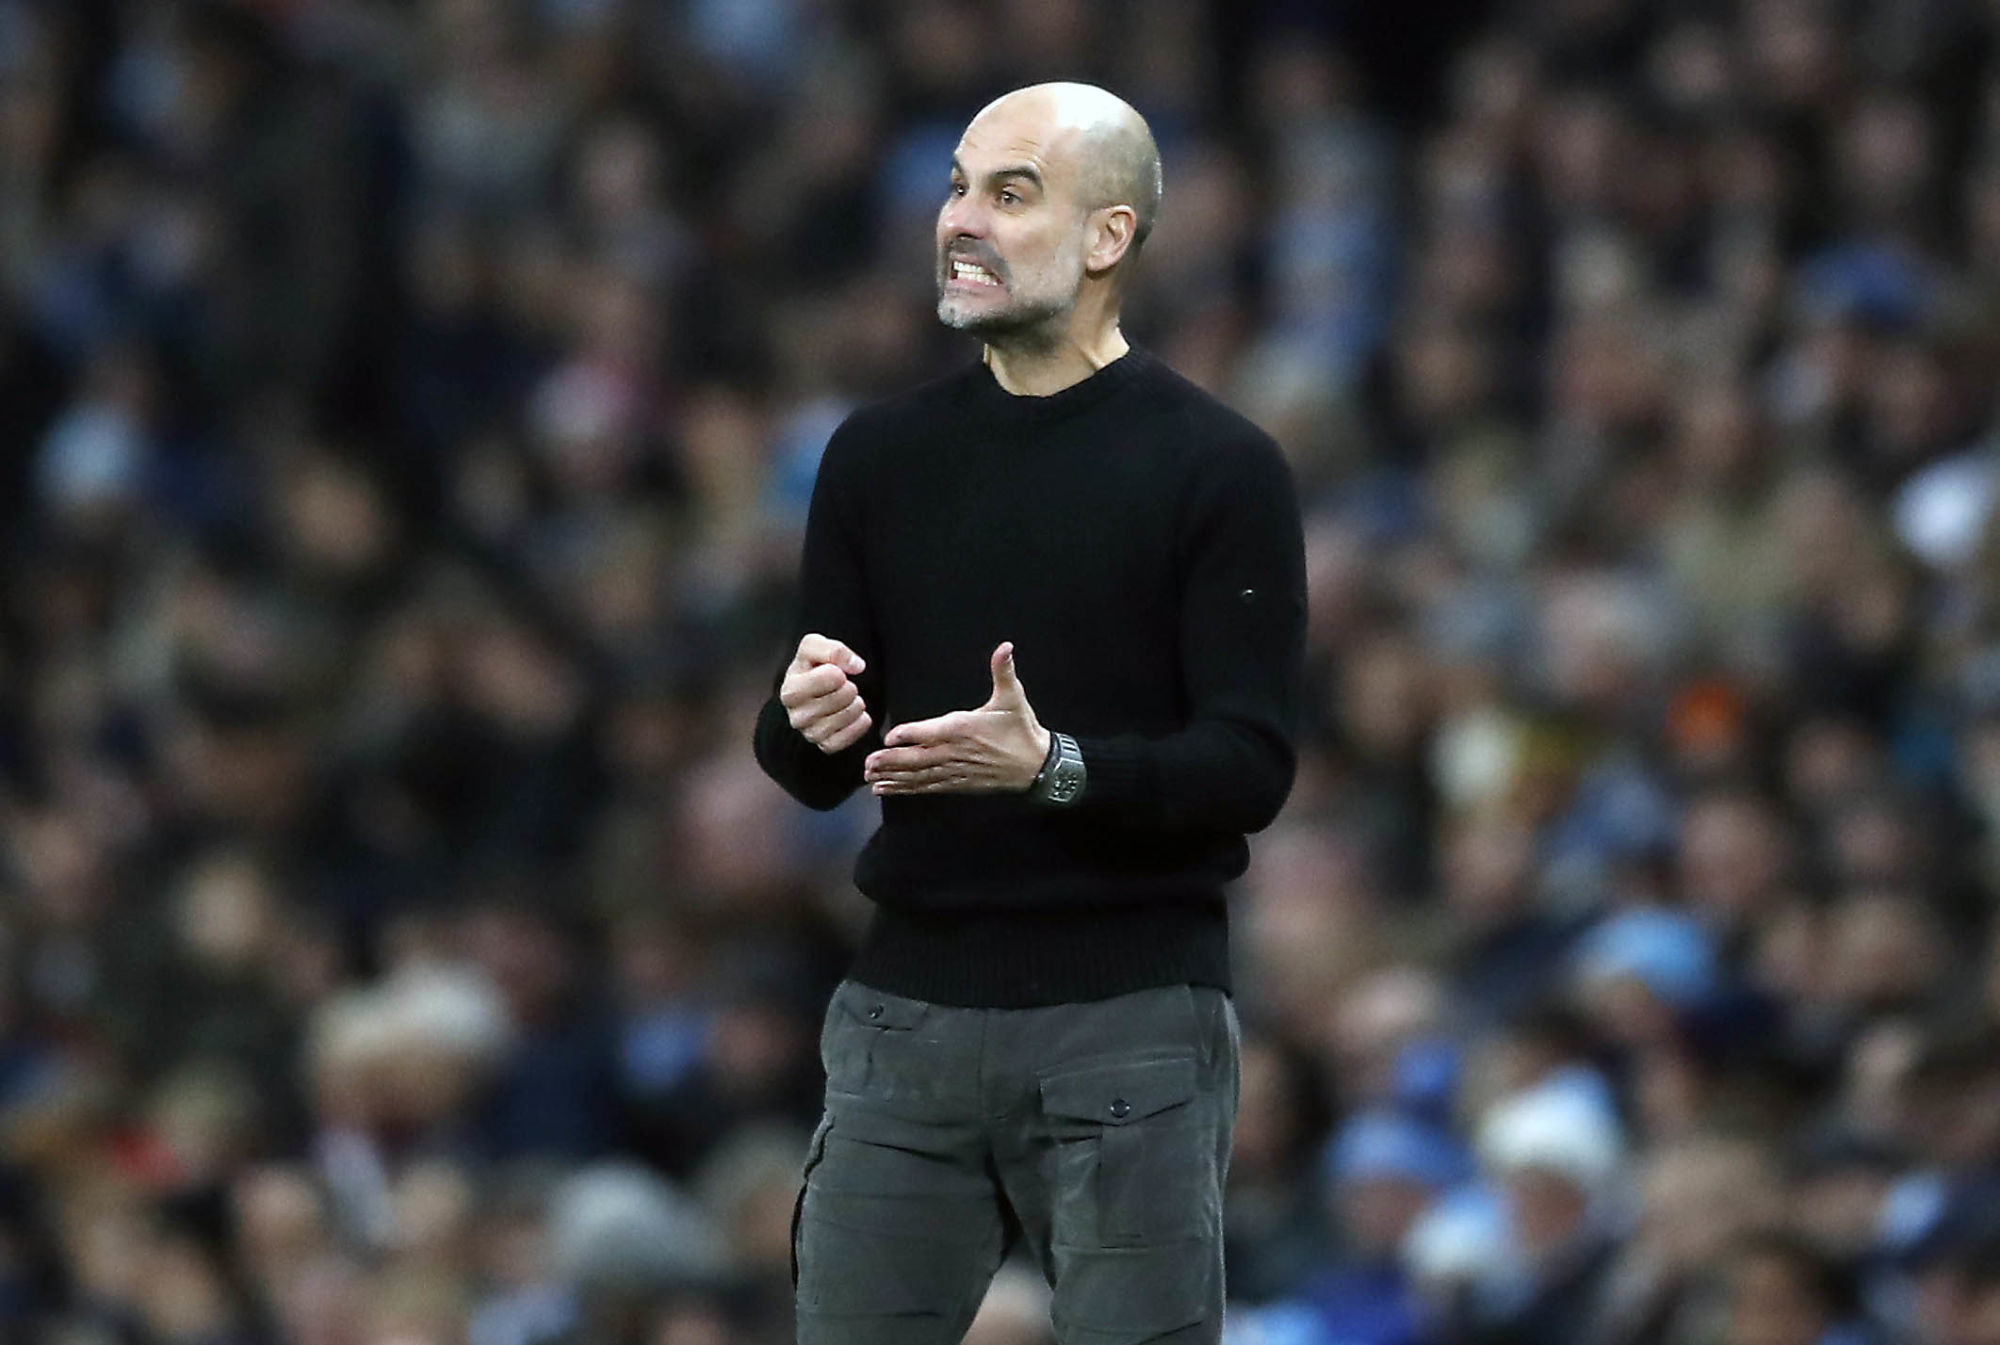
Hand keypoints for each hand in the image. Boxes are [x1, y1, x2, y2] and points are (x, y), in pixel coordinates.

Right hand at [780, 633, 871, 753]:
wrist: (808, 692)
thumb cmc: (810, 668)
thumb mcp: (814, 647)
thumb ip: (834, 650)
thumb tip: (856, 666)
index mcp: (791, 690)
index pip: (832, 676)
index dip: (840, 670)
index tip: (834, 672)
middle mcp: (797, 716)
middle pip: (843, 696)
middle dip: (849, 687)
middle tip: (842, 686)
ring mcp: (810, 733)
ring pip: (849, 716)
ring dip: (856, 704)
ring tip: (848, 699)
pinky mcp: (825, 745)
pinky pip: (851, 736)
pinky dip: (859, 723)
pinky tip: (855, 715)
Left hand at [864, 643, 1051, 794]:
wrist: (1037, 765)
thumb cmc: (1021, 730)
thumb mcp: (1013, 697)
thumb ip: (1003, 672)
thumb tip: (1005, 647)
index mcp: (965, 729)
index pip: (933, 731)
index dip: (911, 734)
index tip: (890, 737)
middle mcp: (956, 752)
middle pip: (919, 758)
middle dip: (892, 762)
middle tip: (868, 763)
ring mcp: (955, 770)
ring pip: (919, 776)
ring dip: (894, 777)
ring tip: (870, 779)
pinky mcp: (957, 783)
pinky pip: (928, 786)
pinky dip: (906, 789)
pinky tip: (887, 789)